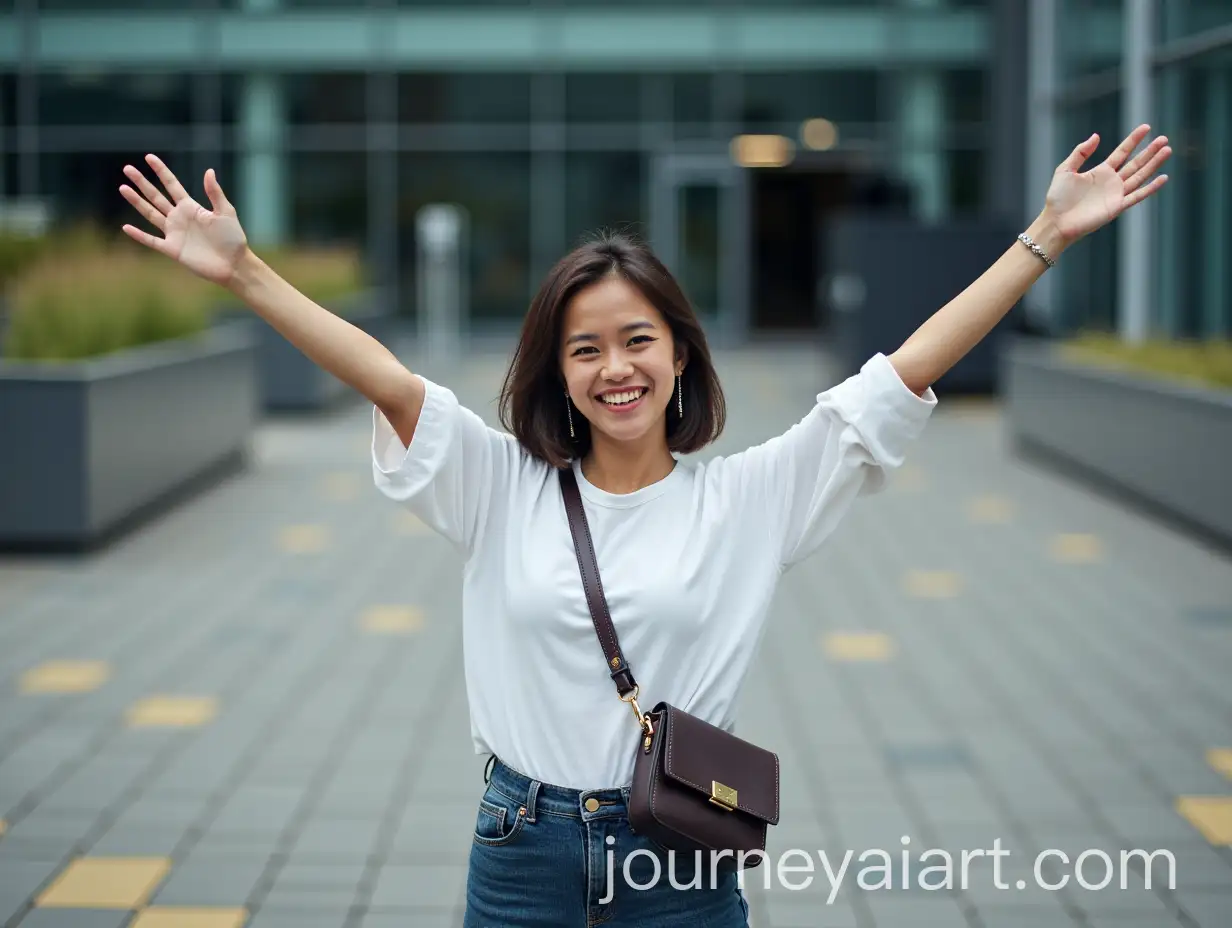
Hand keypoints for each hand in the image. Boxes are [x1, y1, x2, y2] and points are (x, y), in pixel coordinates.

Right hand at [119, 154, 249, 287]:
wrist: (234, 264)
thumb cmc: (233, 239)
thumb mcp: (226, 212)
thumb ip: (215, 193)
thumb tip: (209, 171)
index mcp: (191, 207)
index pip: (172, 185)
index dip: (161, 171)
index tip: (149, 157)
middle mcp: (179, 218)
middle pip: (156, 196)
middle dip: (142, 182)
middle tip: (127, 168)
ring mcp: (174, 233)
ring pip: (150, 214)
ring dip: (137, 202)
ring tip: (123, 188)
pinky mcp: (173, 249)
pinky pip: (152, 241)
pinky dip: (139, 235)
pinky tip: (126, 227)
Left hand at [1043, 124, 1170, 247]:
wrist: (1056, 222)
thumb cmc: (1058, 198)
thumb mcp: (1065, 170)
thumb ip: (1080, 152)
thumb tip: (1096, 136)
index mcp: (1100, 172)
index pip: (1122, 152)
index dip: (1133, 140)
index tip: (1146, 127)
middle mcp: (1111, 182)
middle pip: (1135, 163)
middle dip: (1150, 151)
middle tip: (1164, 139)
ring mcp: (1116, 194)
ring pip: (1140, 176)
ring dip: (1154, 164)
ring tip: (1167, 150)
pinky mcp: (1117, 207)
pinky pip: (1137, 196)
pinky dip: (1151, 188)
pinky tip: (1163, 177)